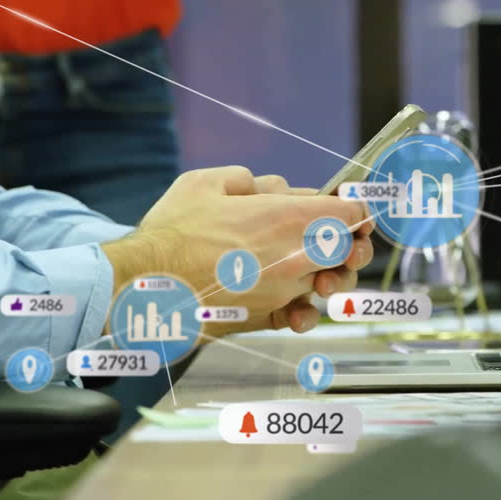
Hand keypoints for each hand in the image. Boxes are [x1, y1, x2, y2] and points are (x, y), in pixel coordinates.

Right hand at [101, 167, 373, 337]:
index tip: (348, 203)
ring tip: (318, 270)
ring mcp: (285, 292)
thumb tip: (262, 190)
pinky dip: (304, 311)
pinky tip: (296, 305)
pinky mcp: (268, 318)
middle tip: (342, 236)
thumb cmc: (172, 234)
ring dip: (331, 276)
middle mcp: (296, 257)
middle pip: (350, 250)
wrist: (145, 288)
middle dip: (352, 242)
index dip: (355, 205)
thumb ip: (246, 181)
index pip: (351, 211)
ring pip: (330, 284)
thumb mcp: (206, 183)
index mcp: (288, 218)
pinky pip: (302, 317)